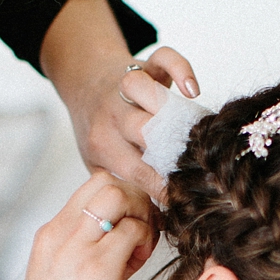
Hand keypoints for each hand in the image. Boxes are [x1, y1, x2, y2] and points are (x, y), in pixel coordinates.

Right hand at [1, 172, 158, 279]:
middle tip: (140, 232)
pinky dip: (145, 241)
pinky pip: (133, 230)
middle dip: (134, 199)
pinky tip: (136, 265)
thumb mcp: (64, 275)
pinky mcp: (97, 268)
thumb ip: (88, 249)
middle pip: (105, 180)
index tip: (127, 228)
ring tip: (138, 248)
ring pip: (119, 195)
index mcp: (50, 232)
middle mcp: (60, 233)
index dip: (119, 199)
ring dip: (141, 215)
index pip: (90, 185)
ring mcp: (77, 248)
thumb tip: (126, 234)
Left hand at [76, 44, 199, 200]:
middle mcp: (114, 116)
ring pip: (142, 89)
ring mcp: (128, 88)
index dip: (163, 187)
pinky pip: (166, 58)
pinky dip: (182, 69)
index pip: (137, 172)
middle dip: (170, 149)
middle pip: (142, 129)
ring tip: (193, 129)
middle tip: (195, 167)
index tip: (185, 201)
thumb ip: (124, 185)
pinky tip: (193, 89)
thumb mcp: (99, 164)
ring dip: (168, 107)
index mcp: (104, 145)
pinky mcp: (146, 64)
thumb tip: (158, 220)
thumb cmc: (98, 132)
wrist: (83, 85)